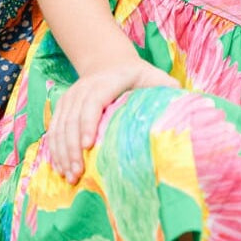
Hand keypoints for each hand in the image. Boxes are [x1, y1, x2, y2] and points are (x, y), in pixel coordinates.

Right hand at [47, 59, 178, 182]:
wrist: (110, 64)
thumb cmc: (140, 77)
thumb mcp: (155, 78)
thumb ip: (168, 90)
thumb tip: (185, 109)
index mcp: (108, 81)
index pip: (93, 101)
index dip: (88, 123)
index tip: (88, 146)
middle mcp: (84, 88)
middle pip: (73, 117)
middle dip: (72, 147)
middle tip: (78, 172)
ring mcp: (71, 97)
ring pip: (61, 125)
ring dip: (62, 152)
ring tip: (70, 176)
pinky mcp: (64, 107)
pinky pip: (55, 129)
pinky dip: (55, 149)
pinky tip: (61, 168)